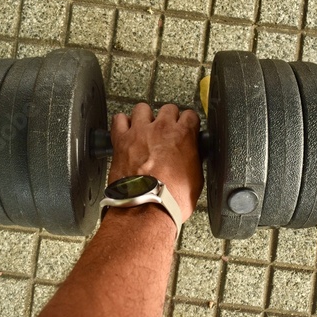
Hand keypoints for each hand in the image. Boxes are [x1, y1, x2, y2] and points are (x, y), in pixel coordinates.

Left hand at [108, 103, 203, 221]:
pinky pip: (119, 119)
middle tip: (166, 132)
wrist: (148, 208)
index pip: (190, 115)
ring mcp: (140, 132)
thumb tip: (191, 157)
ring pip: (142, 108)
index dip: (188, 123)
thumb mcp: (196, 178)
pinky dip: (123, 123)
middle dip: (168, 118)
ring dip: (145, 117)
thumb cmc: (172, 198)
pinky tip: (126, 131)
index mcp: (184, 135)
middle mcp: (162, 128)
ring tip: (145, 129)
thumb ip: (193, 159)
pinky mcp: (121, 140)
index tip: (186, 129)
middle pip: (168, 108)